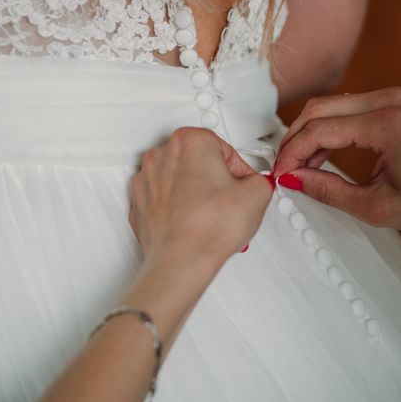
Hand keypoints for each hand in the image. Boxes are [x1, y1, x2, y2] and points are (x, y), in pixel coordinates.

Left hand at [130, 127, 272, 267]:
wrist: (182, 260)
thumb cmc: (210, 228)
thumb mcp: (259, 194)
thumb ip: (261, 180)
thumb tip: (255, 184)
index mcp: (191, 141)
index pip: (225, 149)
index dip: (239, 172)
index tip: (241, 186)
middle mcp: (162, 154)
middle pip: (200, 161)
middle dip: (215, 180)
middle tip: (228, 201)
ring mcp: (146, 179)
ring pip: (180, 179)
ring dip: (196, 193)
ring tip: (211, 216)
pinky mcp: (139, 203)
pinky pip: (164, 199)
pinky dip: (177, 208)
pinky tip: (193, 223)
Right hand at [274, 87, 400, 229]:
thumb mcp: (374, 207)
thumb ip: (328, 191)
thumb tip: (294, 179)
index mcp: (388, 126)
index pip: (320, 130)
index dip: (292, 153)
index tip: (281, 173)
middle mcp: (389, 102)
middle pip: (318, 109)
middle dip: (294, 141)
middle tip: (285, 169)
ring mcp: (391, 97)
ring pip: (327, 106)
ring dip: (308, 134)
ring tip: (302, 167)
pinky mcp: (390, 101)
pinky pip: (344, 108)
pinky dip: (326, 129)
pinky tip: (320, 155)